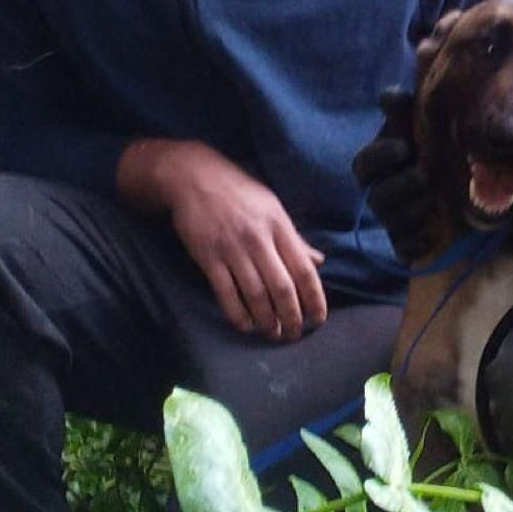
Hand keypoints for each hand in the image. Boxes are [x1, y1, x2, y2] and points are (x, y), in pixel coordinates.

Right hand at [118, 140, 326, 339]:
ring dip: (267, 320)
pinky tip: (246, 326)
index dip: (314, 298)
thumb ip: (295, 238)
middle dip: (292, 317)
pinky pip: (225, 292)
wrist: (194, 177)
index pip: (304, 270)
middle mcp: (259, 239)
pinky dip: (237, 313)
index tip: (319, 319)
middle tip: (295, 334)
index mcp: (279, 225)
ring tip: (273, 334)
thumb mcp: (273, 208)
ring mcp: (232, 249)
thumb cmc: (238, 192)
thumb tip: (319, 262)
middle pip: (282, 288)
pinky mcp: (208, 257)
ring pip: (255, 295)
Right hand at [351, 87, 438, 265]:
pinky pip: (404, 251)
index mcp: (377, 166)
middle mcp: (380, 195)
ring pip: (392, 221)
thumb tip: (391, 96)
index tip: (404, 147)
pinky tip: (431, 234)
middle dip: (401, 185)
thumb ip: (401, 109)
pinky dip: (415, 244)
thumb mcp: (417, 123)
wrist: (462, 180)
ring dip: (413, 209)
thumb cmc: (429, 146)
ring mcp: (394, 221)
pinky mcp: (409, 244)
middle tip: (426, 175)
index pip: (364, 165)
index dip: (380, 157)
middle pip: (378, 197)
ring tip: (435, 196)